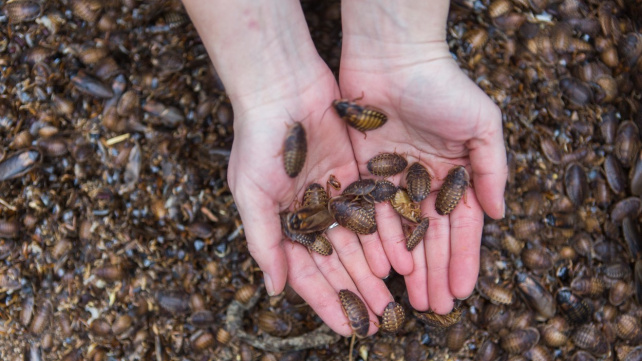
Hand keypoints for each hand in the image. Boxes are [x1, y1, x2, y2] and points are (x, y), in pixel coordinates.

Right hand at [184, 0, 395, 335]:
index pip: (308, 274)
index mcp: (283, 224)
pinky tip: (400, 257)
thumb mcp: (252, 194)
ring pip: (359, 242)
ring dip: (374, 270)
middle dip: (358, 292)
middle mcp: (310, 214)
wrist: (283, 87)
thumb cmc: (259, 140)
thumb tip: (273, 290)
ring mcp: (333, 195)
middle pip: (338, 263)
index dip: (327, 302)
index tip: (348, 329)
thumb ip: (264, 242)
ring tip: (395, 297)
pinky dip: (384, 235)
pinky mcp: (354, 174)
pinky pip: (373, 211)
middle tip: (381, 320)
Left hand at [339, 12, 506, 313]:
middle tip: (434, 308)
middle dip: (435, 273)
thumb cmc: (442, 86)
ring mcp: (393, 181)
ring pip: (402, 234)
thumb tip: (500, 214)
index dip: (464, 259)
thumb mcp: (481, 124)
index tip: (463, 291)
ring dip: (408, 267)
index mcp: (455, 173)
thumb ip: (493, 169)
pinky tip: (386, 268)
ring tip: (410, 299)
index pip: (461, 226)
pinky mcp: (364, 175)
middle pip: (431, 237)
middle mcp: (425, 183)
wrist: (392, 57)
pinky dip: (381, 242)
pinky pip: (373, 215)